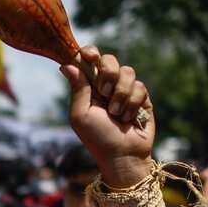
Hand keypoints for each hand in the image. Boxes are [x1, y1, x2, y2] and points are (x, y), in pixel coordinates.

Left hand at [61, 46, 153, 187]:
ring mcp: (125, 90)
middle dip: (108, 74)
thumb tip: (66, 64)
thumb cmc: (97, 138)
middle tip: (104, 92)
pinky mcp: (141, 97)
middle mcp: (107, 85)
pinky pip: (140, 86)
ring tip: (117, 113)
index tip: (89, 55)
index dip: (90, 52)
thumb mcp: (81, 114)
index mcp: (89, 87)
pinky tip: (129, 117)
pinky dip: (133, 103)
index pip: (89, 60)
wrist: (123, 154)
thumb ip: (77, 88)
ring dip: (121, 94)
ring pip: (128, 72)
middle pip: (110, 60)